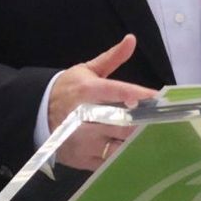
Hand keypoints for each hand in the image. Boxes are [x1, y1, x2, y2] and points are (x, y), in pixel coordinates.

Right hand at [49, 34, 156, 169]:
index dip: (138, 95)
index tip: (157, 98)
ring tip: (156, 136)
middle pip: (120, 122)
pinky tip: (139, 151)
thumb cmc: (69, 89)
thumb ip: (112, 58)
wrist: (37, 113)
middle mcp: (84, 117)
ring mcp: (82, 141)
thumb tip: (131, 39)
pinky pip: (109, 161)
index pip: (117, 92)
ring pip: (117, 144)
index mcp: (87, 91)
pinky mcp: (81, 159)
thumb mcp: (87, 70)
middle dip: (142, 122)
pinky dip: (124, 156)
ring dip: (137, 141)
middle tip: (163, 121)